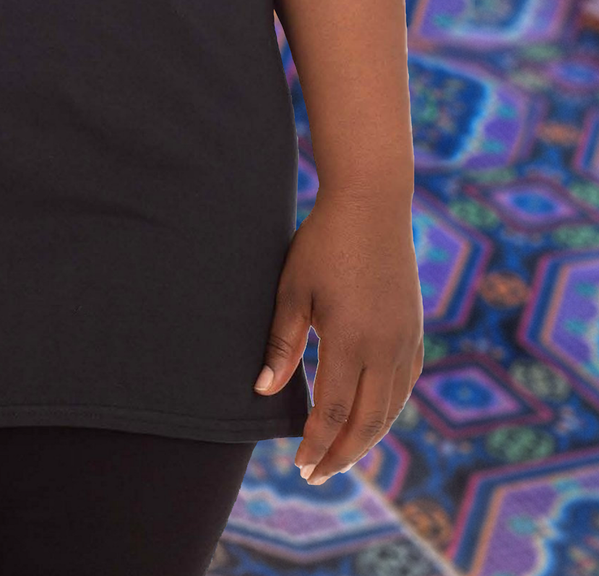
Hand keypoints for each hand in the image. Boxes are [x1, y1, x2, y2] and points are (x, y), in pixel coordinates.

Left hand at [252, 189, 422, 483]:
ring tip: (340, 454)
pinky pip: (404, 386)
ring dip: (366, 437)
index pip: (332, 410)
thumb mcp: (293, 289)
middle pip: (366, 422)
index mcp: (351, 340)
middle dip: (341, 453)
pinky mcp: (415, 332)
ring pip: (390, 409)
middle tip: (318, 475)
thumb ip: (282, 343)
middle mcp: (386, 349)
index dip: (316, 443)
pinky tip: (370, 417)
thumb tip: (265, 390)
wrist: (372, 206)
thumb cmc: (323, 244)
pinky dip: (387, 411)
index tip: (301, 466)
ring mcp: (406, 342)